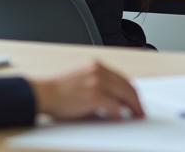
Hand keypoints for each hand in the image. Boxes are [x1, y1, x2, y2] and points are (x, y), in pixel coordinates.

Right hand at [28, 60, 143, 120]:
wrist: (43, 93)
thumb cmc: (58, 90)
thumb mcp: (81, 79)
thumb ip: (97, 84)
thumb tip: (112, 100)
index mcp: (96, 65)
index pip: (121, 77)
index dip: (130, 90)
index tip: (135, 99)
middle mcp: (99, 70)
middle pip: (126, 85)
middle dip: (136, 99)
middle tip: (140, 110)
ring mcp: (97, 82)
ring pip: (125, 94)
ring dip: (132, 106)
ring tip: (136, 115)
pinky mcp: (94, 95)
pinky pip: (115, 106)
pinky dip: (119, 113)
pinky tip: (119, 118)